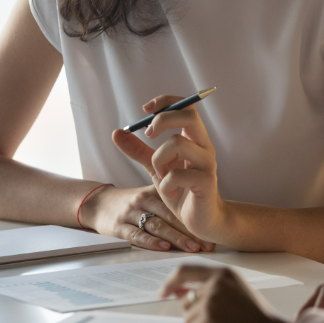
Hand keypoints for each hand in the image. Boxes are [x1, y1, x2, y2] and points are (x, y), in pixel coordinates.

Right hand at [80, 184, 213, 252]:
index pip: (178, 205)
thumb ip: (172, 200)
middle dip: (191, 231)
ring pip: (157, 226)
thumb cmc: (131, 202)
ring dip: (176, 238)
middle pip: (171, 216)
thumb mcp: (150, 193)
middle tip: (207, 244)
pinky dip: (150, 241)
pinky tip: (164, 247)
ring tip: (192, 247)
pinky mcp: (119, 227)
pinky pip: (136, 235)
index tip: (211, 233)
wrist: (97, 203)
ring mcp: (131, 213)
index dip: (195, 219)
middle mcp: (144, 200)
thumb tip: (202, 214)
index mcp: (155, 191)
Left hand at [112, 95, 226, 239]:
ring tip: (161, 176)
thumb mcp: (156, 167)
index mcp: (193, 139)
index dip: (166, 101)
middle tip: (148, 135)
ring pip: (178, 144)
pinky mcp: (206, 182)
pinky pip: (178, 174)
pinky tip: (169, 194)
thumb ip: (139, 150)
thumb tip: (117, 133)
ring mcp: (207, 163)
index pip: (186, 106)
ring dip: (160, 159)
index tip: (146, 109)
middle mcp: (203, 146)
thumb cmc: (182, 191)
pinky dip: (166, 184)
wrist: (201, 220)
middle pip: (189, 116)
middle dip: (163, 120)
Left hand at [160, 265, 288, 322]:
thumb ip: (209, 289)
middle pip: (186, 301)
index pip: (186, 270)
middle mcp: (215, 282)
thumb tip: (177, 294)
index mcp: (224, 273)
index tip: (163, 292)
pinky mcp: (207, 318)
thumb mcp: (234, 293)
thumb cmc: (257, 319)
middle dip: (196, 316)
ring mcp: (210, 299)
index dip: (171, 281)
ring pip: (188, 318)